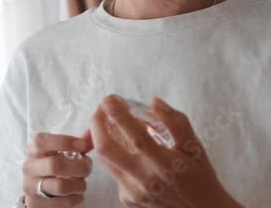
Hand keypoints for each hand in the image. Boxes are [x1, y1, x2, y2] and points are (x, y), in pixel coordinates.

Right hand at [22, 132, 94, 206]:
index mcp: (33, 151)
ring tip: (82, 182)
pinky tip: (76, 194)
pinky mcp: (36, 204)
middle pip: (54, 165)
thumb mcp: (59, 154)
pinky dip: (76, 198)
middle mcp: (29, 168)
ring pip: (60, 186)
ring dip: (79, 184)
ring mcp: (31, 187)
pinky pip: (63, 202)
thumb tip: (93, 132)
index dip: (64, 141)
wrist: (38, 192)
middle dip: (78, 166)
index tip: (83, 145)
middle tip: (88, 167)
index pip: (41, 141)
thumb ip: (76, 144)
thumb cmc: (52, 168)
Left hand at [89, 95, 242, 207]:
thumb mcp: (195, 148)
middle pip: (106, 148)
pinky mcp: (127, 198)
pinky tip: (127, 152)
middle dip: (97, 124)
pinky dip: (115, 157)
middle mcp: (145, 179)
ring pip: (105, 159)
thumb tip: (154, 102)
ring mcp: (133, 191)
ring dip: (102, 138)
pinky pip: (113, 172)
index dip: (119, 115)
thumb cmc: (200, 178)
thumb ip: (176, 122)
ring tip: (112, 125)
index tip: (110, 100)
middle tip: (103, 109)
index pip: (136, 136)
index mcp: (165, 164)